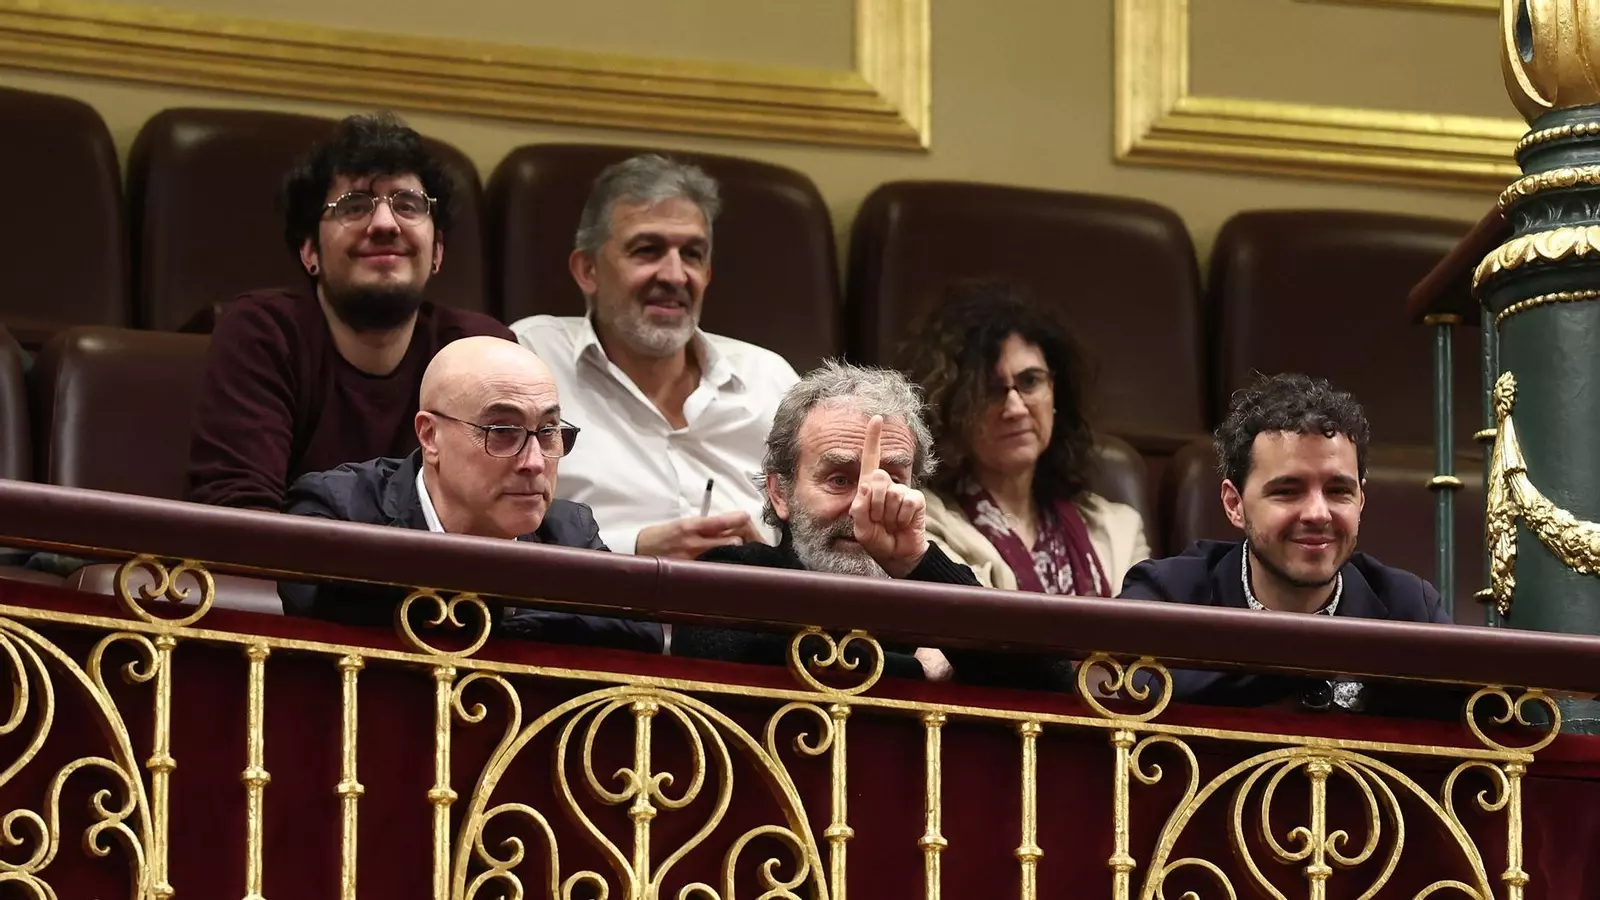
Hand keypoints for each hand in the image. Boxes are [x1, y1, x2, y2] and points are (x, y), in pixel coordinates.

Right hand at [636, 512, 766, 559]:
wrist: (636, 551)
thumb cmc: (660, 537)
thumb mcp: (681, 524)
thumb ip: (703, 526)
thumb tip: (727, 525)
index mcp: (691, 526)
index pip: (722, 521)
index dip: (738, 519)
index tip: (746, 518)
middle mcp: (694, 542)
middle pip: (732, 540)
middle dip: (743, 539)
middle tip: (747, 540)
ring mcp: (694, 560)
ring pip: (727, 555)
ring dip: (736, 554)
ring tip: (740, 554)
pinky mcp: (692, 573)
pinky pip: (715, 570)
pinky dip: (724, 567)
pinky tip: (728, 567)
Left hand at [850, 415, 927, 577]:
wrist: (897, 555)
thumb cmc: (877, 539)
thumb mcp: (861, 527)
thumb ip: (859, 508)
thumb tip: (867, 486)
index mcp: (870, 487)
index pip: (871, 459)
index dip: (873, 438)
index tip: (876, 418)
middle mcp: (887, 485)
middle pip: (877, 479)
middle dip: (874, 503)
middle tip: (878, 520)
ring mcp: (902, 491)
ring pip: (891, 494)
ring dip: (888, 515)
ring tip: (891, 524)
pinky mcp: (916, 500)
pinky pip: (906, 503)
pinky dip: (901, 518)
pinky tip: (902, 524)